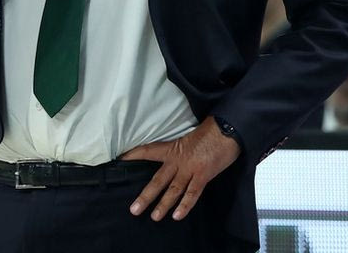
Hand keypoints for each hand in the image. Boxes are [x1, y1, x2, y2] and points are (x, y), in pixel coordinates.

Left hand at [120, 116, 240, 221]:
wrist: (227, 130)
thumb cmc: (210, 133)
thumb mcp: (190, 138)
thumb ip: (181, 151)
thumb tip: (175, 162)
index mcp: (174, 148)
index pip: (149, 151)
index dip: (135, 154)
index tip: (121, 159)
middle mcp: (178, 160)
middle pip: (158, 180)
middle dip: (146, 195)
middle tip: (134, 209)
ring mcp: (190, 168)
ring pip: (173, 189)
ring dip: (163, 204)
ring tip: (154, 217)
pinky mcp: (203, 175)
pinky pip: (192, 193)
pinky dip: (185, 205)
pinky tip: (177, 215)